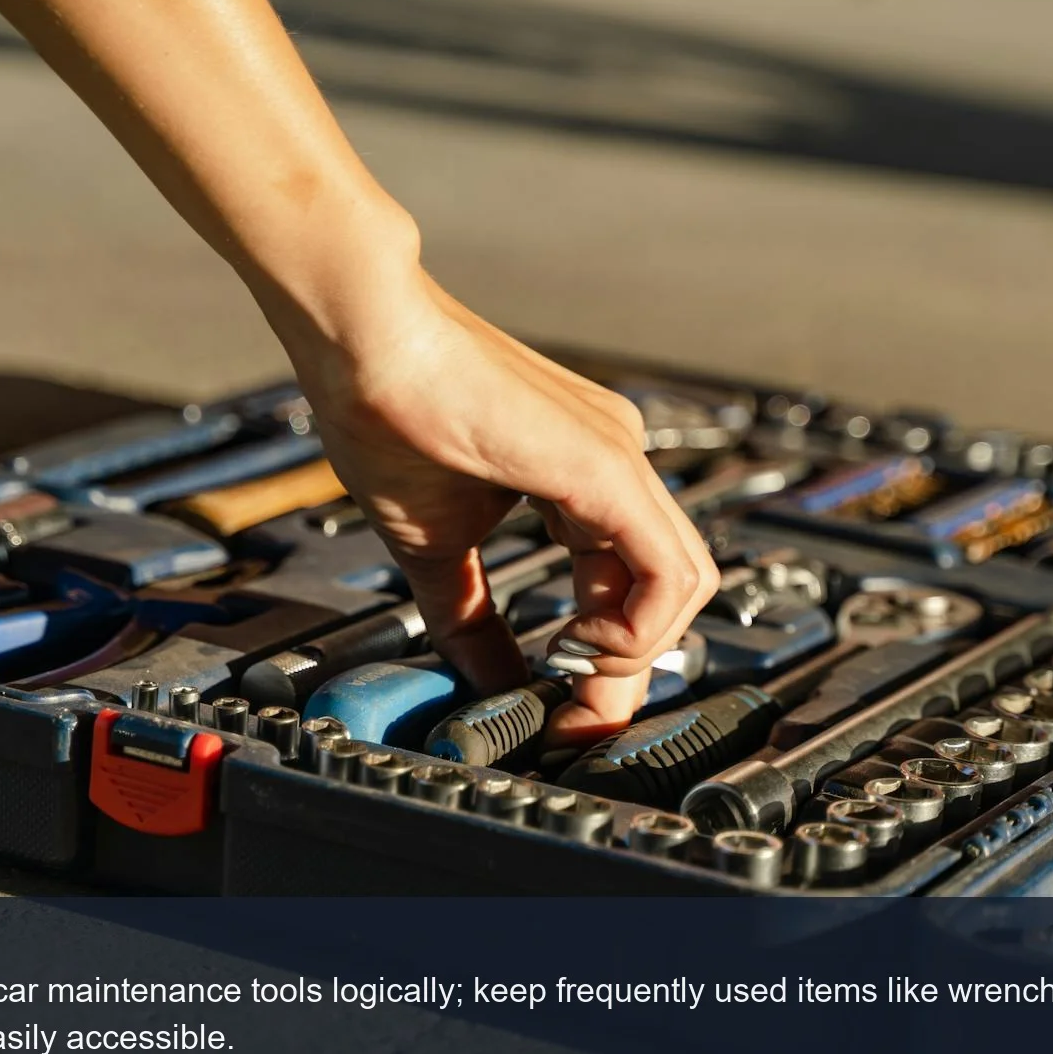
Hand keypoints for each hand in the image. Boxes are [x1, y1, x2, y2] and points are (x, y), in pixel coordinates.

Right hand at [273, 258, 719, 748]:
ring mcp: (620, 457)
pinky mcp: (607, 466)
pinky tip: (581, 640)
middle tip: (578, 713)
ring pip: (687, 579)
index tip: (568, 709)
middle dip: (630, 667)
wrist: (365, 340)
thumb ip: (471, 618)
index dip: (608, 658)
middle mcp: (616, 462)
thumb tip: (488, 683)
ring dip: (637, 651)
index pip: (632, 583)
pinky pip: (667, 567)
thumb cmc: (386, 413)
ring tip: (572, 667)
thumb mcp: (437, 545)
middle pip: (671, 587)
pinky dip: (639, 627)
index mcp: (582, 476)